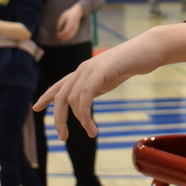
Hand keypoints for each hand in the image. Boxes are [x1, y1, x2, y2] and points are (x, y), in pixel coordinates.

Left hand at [33, 24, 185, 138]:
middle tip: (63, 137)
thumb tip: (87, 100)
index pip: (59, 84)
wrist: (150, 48)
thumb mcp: (110, 78)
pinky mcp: (101, 71)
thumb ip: (97, 87)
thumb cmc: (134, 62)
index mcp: (84, 71)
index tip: (35, 108)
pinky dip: (85, 113)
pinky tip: (91, 126)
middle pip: (61, 96)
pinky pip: (85, 95)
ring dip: (80, 120)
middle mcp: (83, 69)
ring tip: (90, 132)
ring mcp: (91, 68)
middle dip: (59, 118)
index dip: (46, 96)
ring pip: (73, 98)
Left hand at [55, 4, 84, 41]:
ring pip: (71, 36)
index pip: (65, 31)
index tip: (56, 34)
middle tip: (57, 38)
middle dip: (62, 37)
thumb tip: (57, 29)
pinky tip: (64, 38)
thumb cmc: (69, 14)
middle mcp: (74, 26)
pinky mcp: (76, 30)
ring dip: (65, 38)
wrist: (77, 12)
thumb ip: (60, 22)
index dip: (61, 34)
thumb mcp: (63, 16)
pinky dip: (68, 38)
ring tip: (60, 39)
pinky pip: (72, 35)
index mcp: (70, 23)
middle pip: (68, 35)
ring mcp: (76, 28)